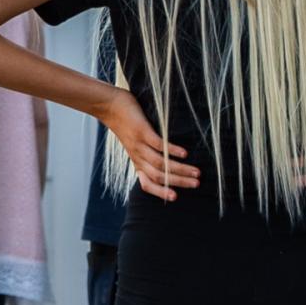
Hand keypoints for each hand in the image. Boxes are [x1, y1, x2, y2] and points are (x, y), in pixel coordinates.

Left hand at [94, 86, 197, 200]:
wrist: (109, 106)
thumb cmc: (126, 124)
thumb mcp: (135, 143)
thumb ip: (147, 153)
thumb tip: (168, 159)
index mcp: (137, 162)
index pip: (147, 183)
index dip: (160, 192)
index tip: (176, 197)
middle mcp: (138, 157)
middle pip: (159, 176)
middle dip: (179, 182)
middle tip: (196, 184)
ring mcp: (139, 145)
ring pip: (160, 163)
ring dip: (180, 169)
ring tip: (196, 172)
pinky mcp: (141, 131)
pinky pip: (158, 145)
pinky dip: (172, 150)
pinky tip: (184, 153)